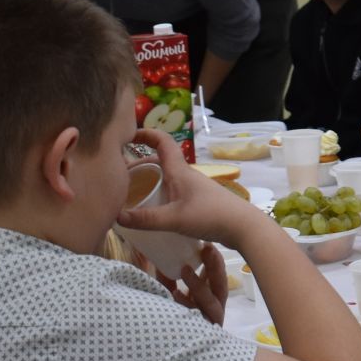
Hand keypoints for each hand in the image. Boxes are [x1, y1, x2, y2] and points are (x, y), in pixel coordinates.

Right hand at [117, 129, 258, 248]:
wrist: (244, 227)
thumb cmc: (211, 215)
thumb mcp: (175, 218)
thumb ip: (146, 218)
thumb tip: (116, 217)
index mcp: (180, 170)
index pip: (162, 142)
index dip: (145, 133)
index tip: (127, 135)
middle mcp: (186, 175)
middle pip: (160, 162)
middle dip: (140, 164)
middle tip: (120, 176)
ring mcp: (193, 188)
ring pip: (166, 177)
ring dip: (149, 180)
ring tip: (131, 194)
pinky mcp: (198, 201)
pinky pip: (172, 192)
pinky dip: (159, 194)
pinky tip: (152, 210)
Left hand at [157, 245, 228, 326]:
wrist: (174, 358)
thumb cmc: (172, 325)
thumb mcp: (169, 298)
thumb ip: (165, 281)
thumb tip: (153, 259)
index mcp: (208, 300)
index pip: (215, 278)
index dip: (212, 261)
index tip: (206, 243)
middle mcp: (214, 311)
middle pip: (219, 285)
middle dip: (215, 267)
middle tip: (208, 248)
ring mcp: (210, 323)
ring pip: (211, 301)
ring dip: (199, 285)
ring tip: (185, 270)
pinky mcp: (205, 334)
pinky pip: (196, 318)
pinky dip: (186, 305)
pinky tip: (175, 295)